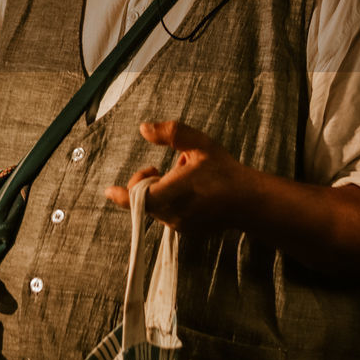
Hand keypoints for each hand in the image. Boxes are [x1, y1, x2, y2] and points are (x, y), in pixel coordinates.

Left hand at [104, 120, 250, 233]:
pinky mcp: (189, 230)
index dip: (121, 194)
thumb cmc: (224, 171)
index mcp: (169, 195)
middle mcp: (171, 215)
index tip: (109, 191)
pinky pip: (171, 214)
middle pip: (146, 198)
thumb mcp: (199, 144)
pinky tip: (194, 189)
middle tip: (168, 166)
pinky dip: (174, 200)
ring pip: (158, 206)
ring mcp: (180, 225)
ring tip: (186, 175)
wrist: (250, 201)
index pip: (135, 198)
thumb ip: (170, 134)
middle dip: (150, 181)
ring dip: (163, 190)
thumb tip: (144, 128)